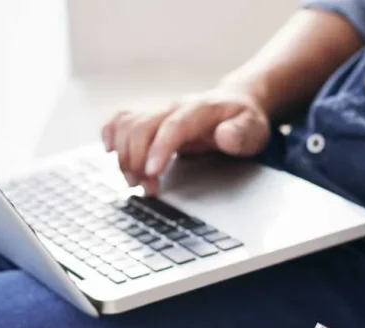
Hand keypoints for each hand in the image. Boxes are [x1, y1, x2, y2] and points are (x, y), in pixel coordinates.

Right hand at [100, 85, 270, 194]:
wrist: (235, 103)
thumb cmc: (244, 120)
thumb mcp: (255, 128)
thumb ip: (241, 133)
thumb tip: (223, 136)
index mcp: (200, 109)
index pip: (173, 125)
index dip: (159, 148)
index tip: (151, 172)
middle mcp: (174, 106)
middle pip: (142, 126)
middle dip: (136, 160)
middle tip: (146, 187)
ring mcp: (159, 110)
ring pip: (126, 123)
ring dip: (123, 155)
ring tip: (135, 181)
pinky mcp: (149, 116)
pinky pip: (120, 119)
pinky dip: (109, 135)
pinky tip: (111, 153)